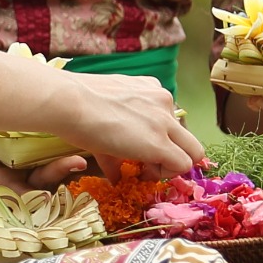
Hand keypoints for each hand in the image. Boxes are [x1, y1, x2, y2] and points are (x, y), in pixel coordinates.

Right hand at [49, 69, 203, 170]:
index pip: (169, 120)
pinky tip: (143, 173)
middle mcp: (163, 101)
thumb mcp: (104, 115)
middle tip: (148, 163)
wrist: (69, 102)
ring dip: (171, 164)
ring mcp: (165, 121)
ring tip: (145, 169)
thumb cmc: (76, 104)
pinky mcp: (161, 142)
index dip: (159, 139)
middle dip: (173, 153)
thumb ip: (115, 138)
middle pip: (187, 135)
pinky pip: (182, 164)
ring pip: (192, 151)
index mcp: (151, 89)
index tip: (139, 149)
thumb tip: (113, 169)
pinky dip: (166, 173)